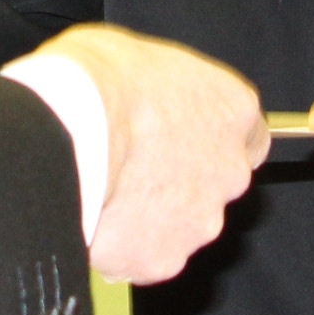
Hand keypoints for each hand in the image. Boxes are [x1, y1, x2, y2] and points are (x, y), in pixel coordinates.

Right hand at [35, 22, 267, 284]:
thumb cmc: (96, 84)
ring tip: (104, 195)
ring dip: (151, 217)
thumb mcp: (138, 55)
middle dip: (180, 182)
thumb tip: (145, 95)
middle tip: (132, 168)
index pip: (250, 136)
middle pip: (214, 184)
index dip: (212, 140)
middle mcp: (230, 171)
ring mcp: (199, 221)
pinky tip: (92, 222)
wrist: (63, 136)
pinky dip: (124, 247)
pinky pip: (145, 257)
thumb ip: (162, 88)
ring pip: (181, 226)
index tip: (183, 141)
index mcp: (232, 110)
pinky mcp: (162, 259)